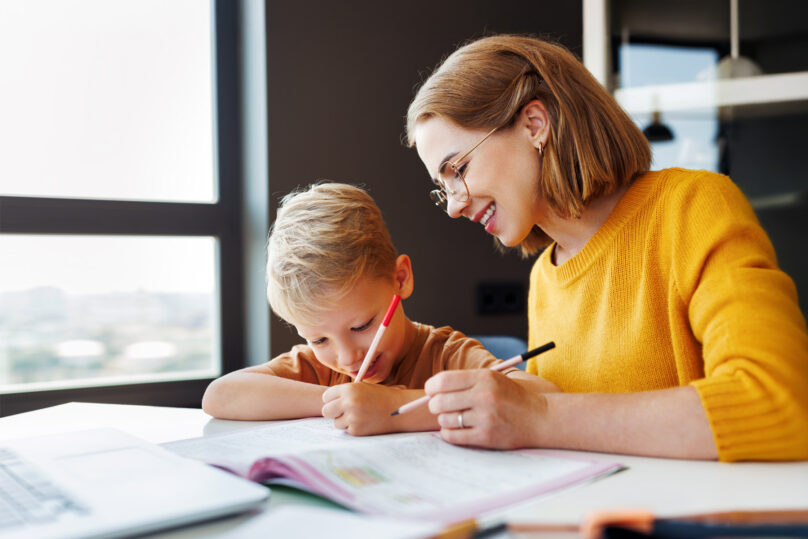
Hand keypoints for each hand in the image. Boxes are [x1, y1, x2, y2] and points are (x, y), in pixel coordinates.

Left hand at [322, 383, 408, 435]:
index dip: (331, 400)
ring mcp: (352, 417)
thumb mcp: (364, 387)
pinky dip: (354, 428)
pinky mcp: (357, 430)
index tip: (337, 402)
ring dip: (344, 421)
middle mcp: (348, 402)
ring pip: (336, 423)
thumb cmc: (382, 396)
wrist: (399, 409)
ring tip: (359, 416)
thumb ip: (346, 392)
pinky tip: (366, 422)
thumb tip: (328, 400)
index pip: (326, 396)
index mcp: (349, 389)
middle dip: (333, 412)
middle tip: (342, 412)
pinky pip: (348, 430)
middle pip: (326, 411)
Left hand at [424, 370, 550, 448]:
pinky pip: (453, 436)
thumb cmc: (512, 397)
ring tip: (452, 418)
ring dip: (444, 420)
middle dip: (434, 405)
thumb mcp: (492, 379)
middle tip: (439, 407)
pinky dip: (448, 433)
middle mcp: (484, 396)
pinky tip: (455, 429)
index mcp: (484, 378)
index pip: (443, 380)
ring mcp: (485, 417)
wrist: (540, 418)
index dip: (431, 387)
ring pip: (445, 420)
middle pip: (440, 401)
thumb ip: (465, 380)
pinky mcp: (487, 436)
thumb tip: (432, 388)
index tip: (431, 391)